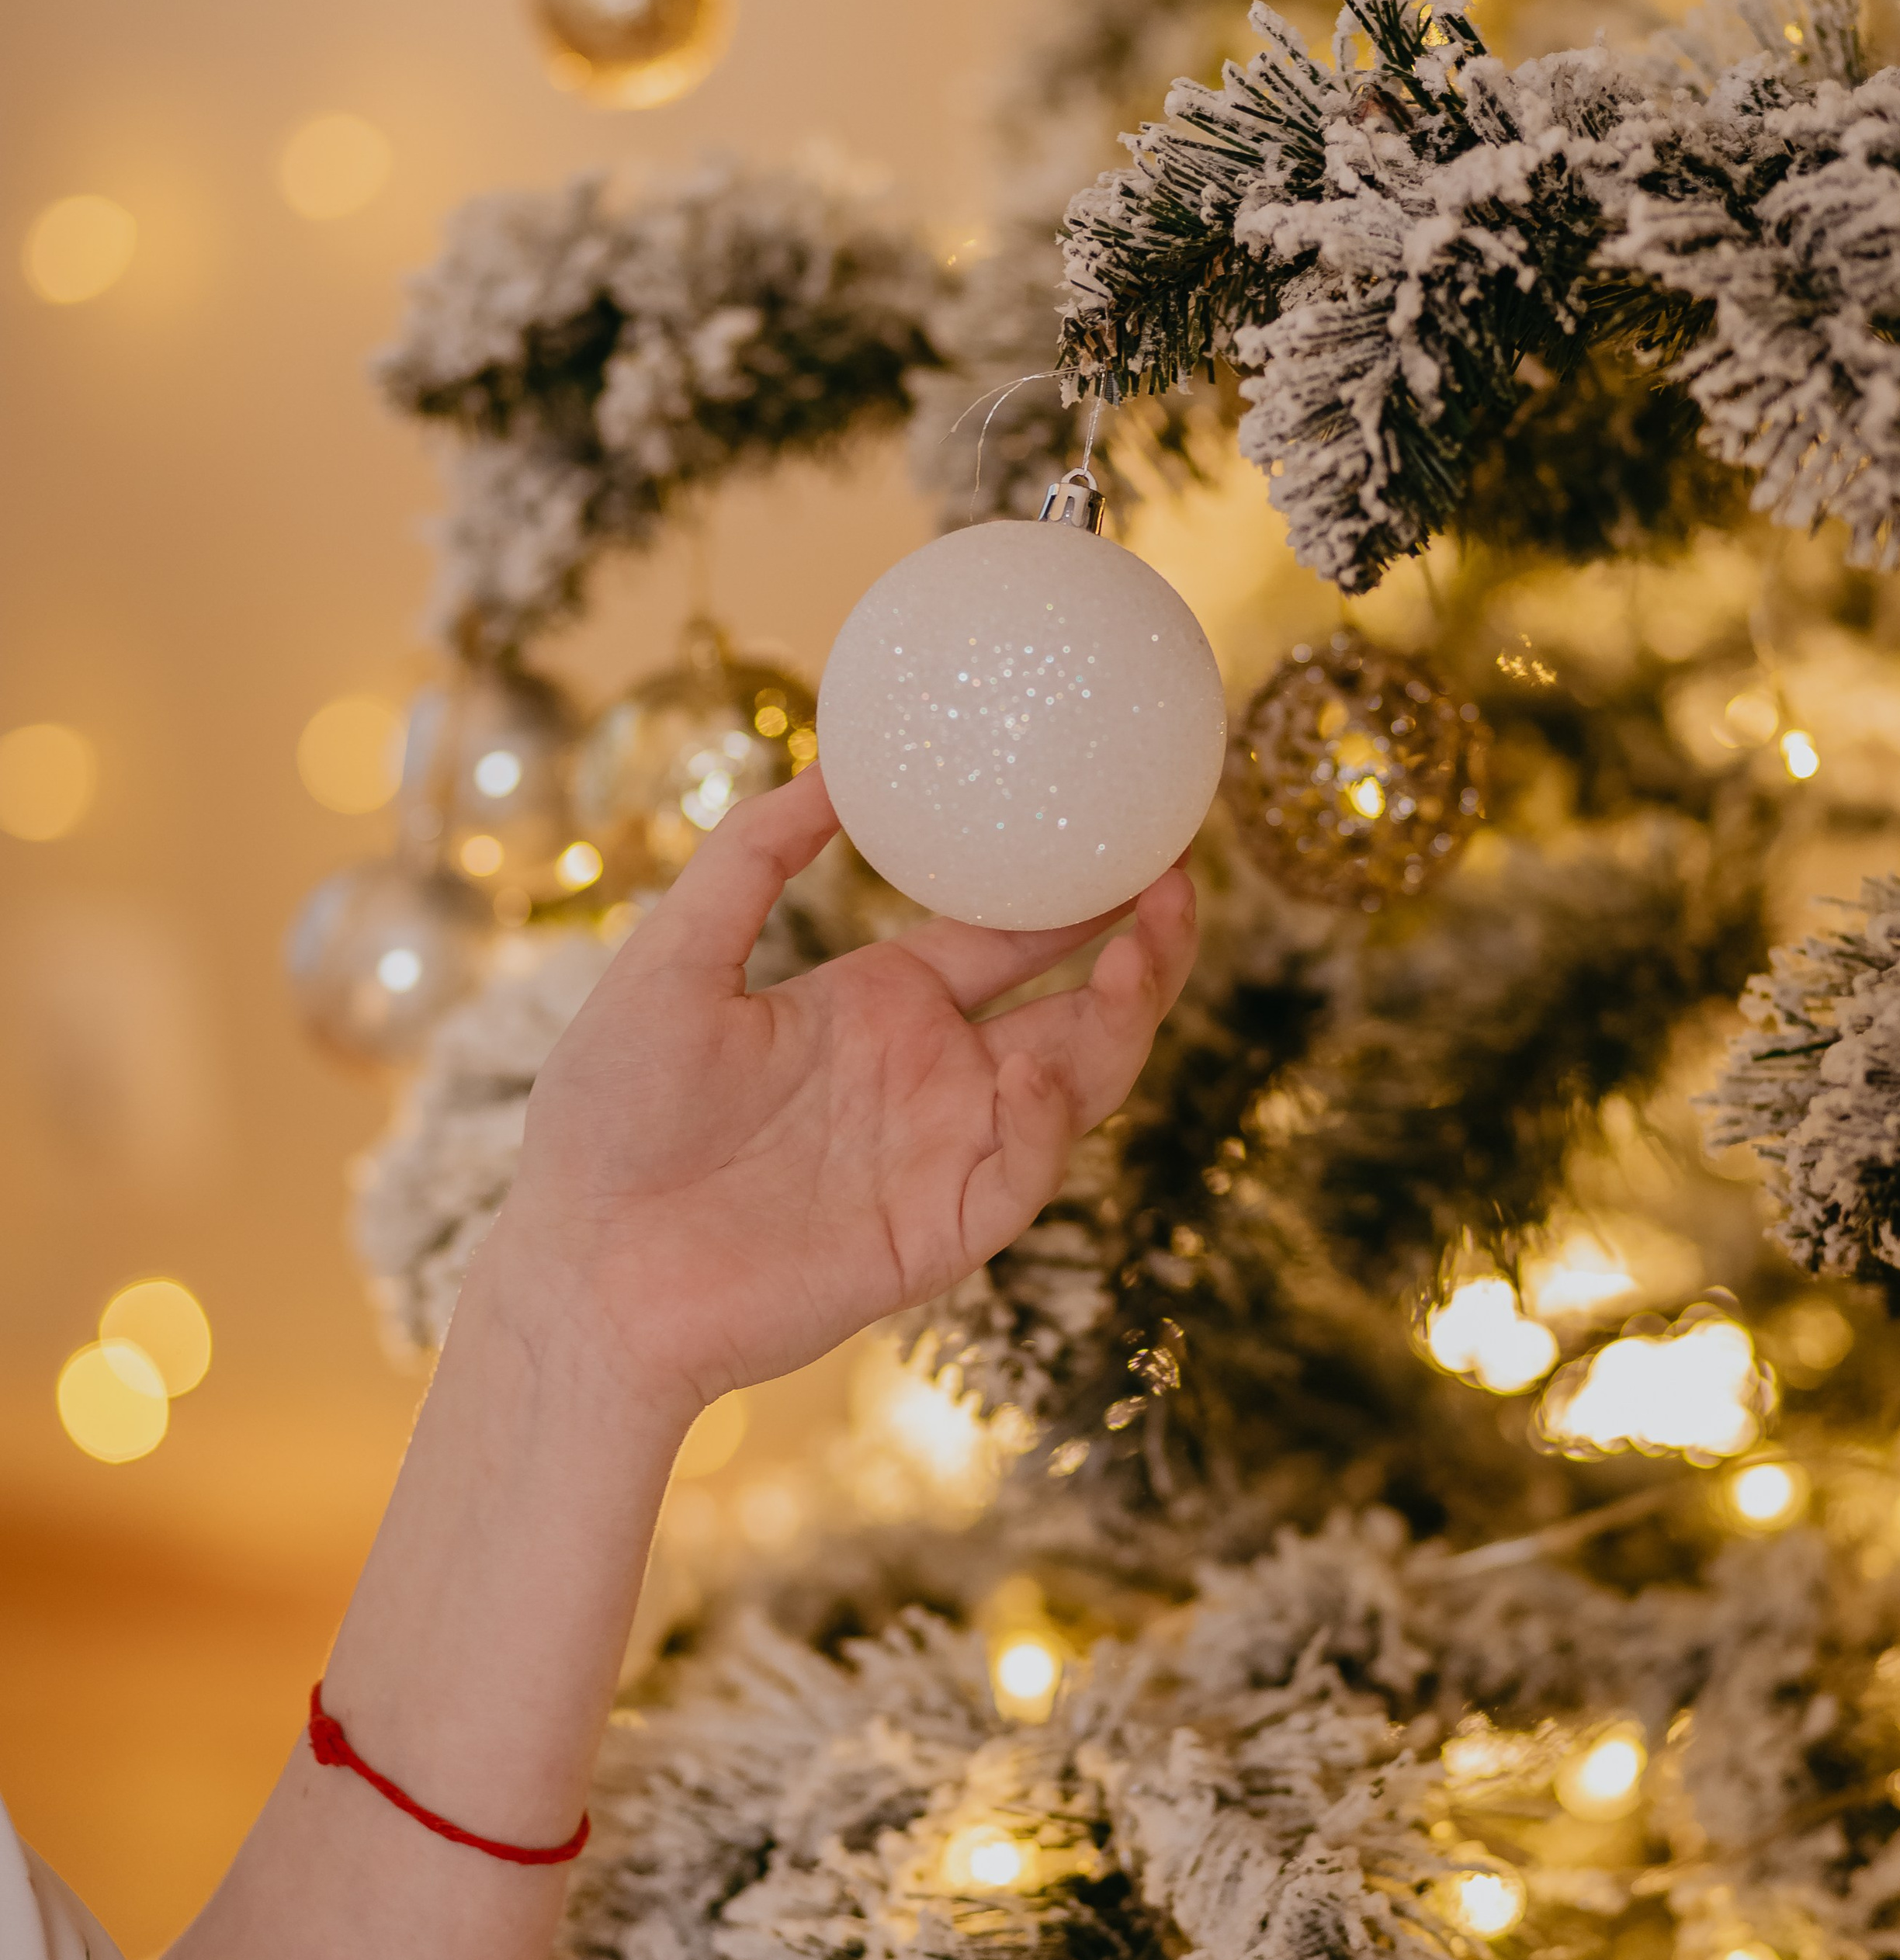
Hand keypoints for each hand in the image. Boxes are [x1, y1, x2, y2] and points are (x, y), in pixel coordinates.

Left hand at [489, 766, 1196, 1413]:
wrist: (585, 1269)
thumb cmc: (610, 1121)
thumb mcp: (674, 958)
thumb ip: (751, 858)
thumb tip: (830, 765)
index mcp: (877, 1007)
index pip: (1003, 938)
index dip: (1071, 891)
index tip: (1127, 829)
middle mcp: (928, 1074)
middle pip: (1071, 1004)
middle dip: (1139, 941)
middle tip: (1180, 869)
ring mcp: (944, 1151)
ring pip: (1078, 1078)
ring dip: (1129, 1012)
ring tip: (1155, 937)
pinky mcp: (942, 1228)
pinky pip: (1027, 1166)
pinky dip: (1054, 1117)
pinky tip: (1050, 1064)